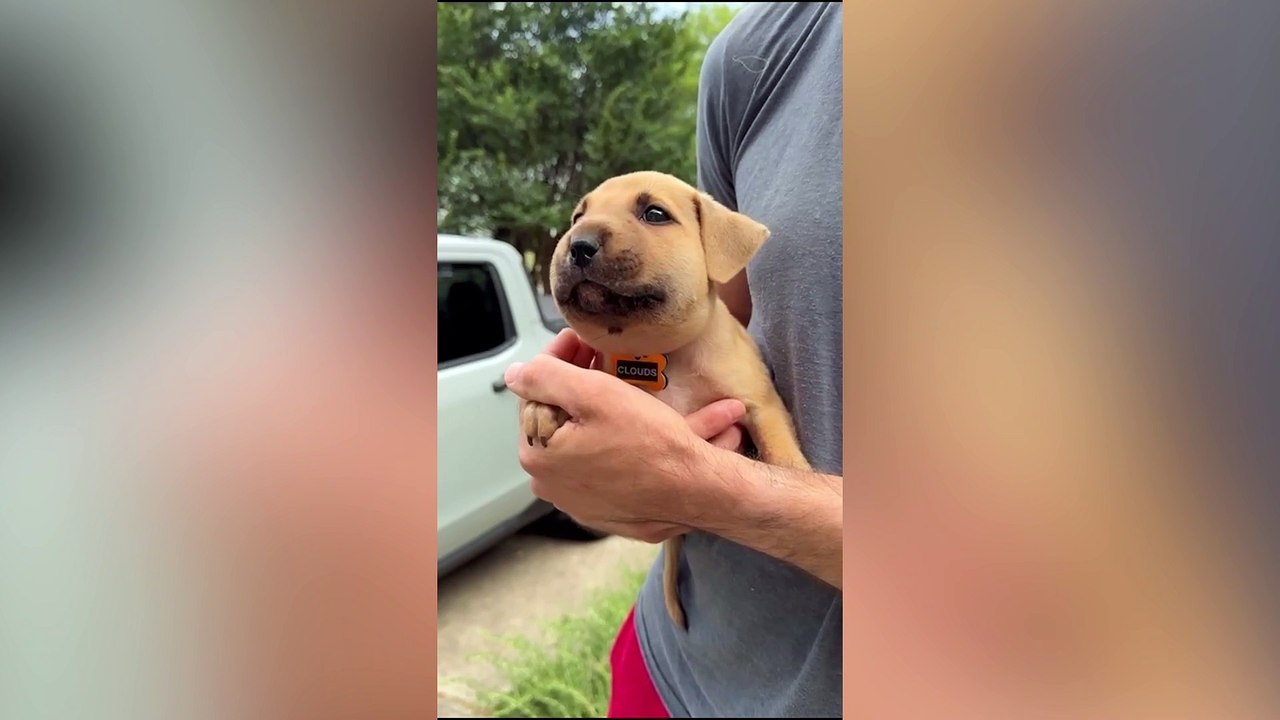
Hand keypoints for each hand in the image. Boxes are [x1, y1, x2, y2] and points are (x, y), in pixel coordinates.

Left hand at [506, 330, 746, 541]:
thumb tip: (517, 373)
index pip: (536, 394)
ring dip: (605, 408)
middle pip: (560, 417)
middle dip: (583, 383)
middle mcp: (551, 483)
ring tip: (628, 380)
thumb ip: (546, 376)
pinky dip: (621, 439)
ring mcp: (578, 498)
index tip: (579, 340)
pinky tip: (642, 419)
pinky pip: (607, 462)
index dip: (558, 361)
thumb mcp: (594, 394)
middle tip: (603, 356)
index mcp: (538, 455)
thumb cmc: (650, 446)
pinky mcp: (606, 506)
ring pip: (585, 438)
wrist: (697, 491)